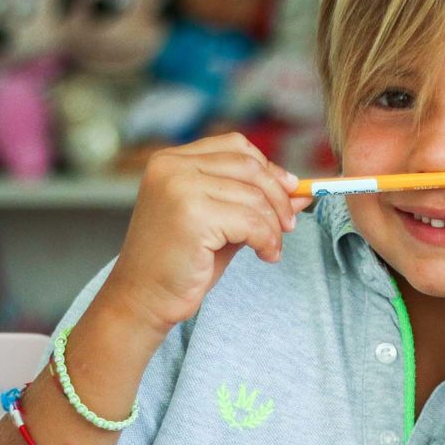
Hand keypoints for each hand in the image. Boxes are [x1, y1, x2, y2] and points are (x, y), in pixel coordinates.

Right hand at [100, 133, 311, 339]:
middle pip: (249, 166)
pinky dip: (267, 240)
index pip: (235, 146)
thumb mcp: (222, 223)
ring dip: (273, 226)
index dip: (268, 167)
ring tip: (270, 248)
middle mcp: (172, 167)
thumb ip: (254, 203)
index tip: (289, 190)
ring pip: (254, 197)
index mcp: (171, 160)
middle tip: (288, 225)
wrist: (143, 299)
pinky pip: (251, 222)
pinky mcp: (192, 215)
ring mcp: (180, 188)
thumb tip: (301, 193)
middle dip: (278, 196)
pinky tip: (264, 256)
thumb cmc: (179, 263)